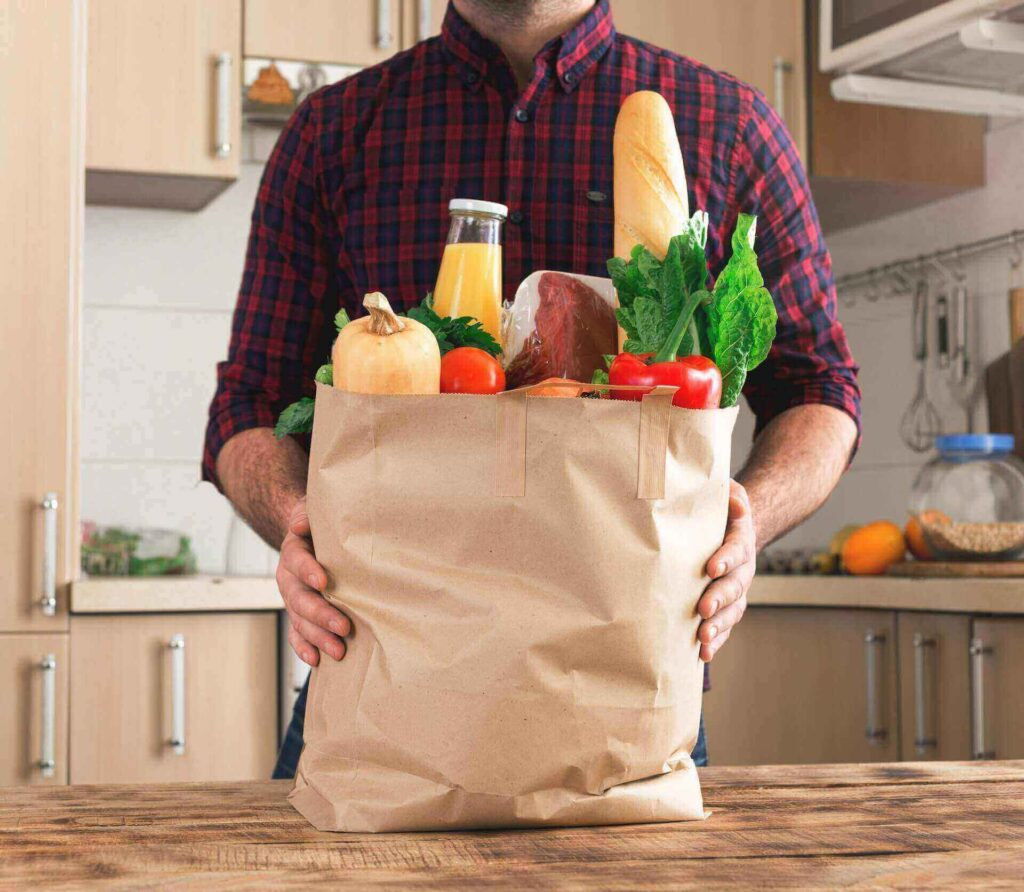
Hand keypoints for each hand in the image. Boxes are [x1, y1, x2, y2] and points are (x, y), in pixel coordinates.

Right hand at [276, 496, 350, 666]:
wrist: (309, 536)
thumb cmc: (320, 525)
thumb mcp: (314, 511)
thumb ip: (307, 515)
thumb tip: (299, 524)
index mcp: (293, 552)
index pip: (297, 560)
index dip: (308, 571)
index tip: (324, 582)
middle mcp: (288, 578)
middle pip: (299, 598)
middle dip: (321, 614)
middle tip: (344, 627)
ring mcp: (292, 598)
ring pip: (300, 620)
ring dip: (317, 637)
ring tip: (339, 650)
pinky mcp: (298, 614)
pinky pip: (296, 633)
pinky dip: (304, 647)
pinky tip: (316, 660)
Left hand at [697, 480, 754, 661]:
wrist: (730, 528)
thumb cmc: (719, 509)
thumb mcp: (725, 493)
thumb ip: (729, 495)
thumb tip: (735, 502)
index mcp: (740, 539)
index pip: (736, 549)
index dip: (726, 558)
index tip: (711, 567)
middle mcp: (743, 568)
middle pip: (735, 585)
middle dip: (720, 598)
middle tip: (703, 609)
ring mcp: (736, 589)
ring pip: (733, 610)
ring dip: (719, 625)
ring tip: (703, 639)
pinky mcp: (726, 605)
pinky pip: (726, 625)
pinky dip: (717, 640)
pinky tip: (704, 654)